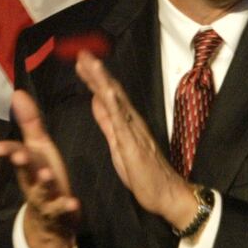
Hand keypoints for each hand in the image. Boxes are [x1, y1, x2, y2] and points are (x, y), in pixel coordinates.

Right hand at [0, 90, 79, 247]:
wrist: (51, 219)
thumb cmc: (44, 176)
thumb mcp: (38, 149)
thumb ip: (30, 122)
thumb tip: (18, 92)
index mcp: (28, 164)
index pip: (16, 154)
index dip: (8, 150)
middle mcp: (32, 181)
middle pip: (25, 172)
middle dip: (22, 164)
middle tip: (20, 156)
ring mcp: (45, 198)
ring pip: (42, 191)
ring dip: (44, 183)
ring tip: (46, 175)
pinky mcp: (59, 212)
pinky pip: (62, 211)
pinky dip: (67, 207)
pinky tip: (74, 203)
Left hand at [77, 51, 199, 229]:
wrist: (165, 194)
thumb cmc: (143, 172)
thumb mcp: (117, 143)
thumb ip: (107, 122)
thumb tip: (96, 100)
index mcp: (125, 122)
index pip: (108, 95)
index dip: (94, 78)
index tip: (83, 61)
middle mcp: (131, 120)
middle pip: (111, 91)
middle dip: (96, 72)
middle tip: (83, 53)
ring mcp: (133, 130)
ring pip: (116, 100)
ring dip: (103, 80)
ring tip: (91, 63)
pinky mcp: (133, 143)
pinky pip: (122, 120)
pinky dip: (114, 103)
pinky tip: (106, 91)